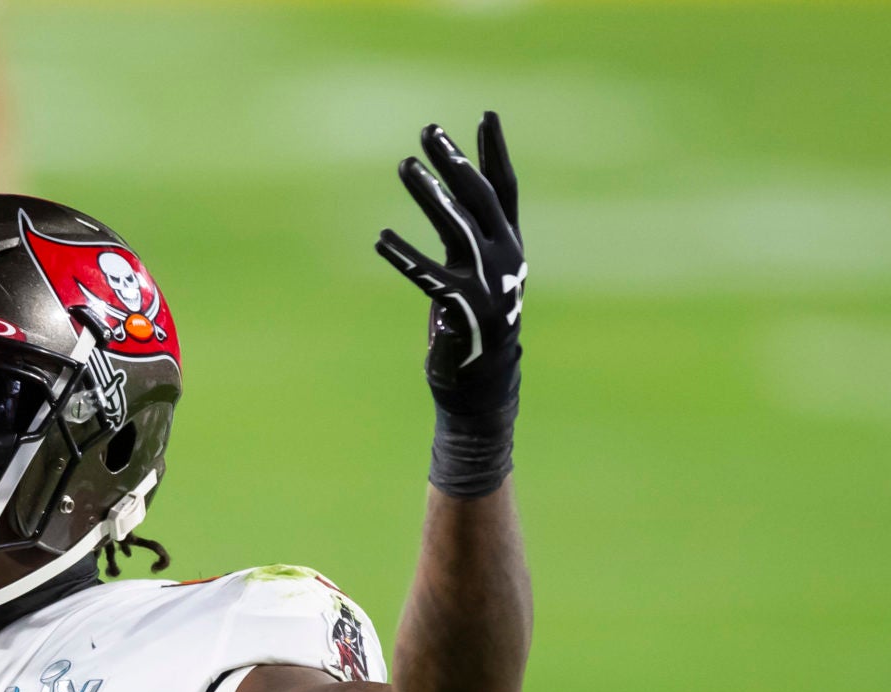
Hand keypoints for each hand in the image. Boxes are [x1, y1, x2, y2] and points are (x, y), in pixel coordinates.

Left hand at [376, 116, 525, 419]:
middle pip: (478, 198)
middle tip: (428, 131)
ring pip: (455, 227)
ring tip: (406, 165)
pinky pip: (427, 275)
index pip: (504, 188)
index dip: (494, 152)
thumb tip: (460, 185)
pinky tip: (381, 238)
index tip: (486, 115)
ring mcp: (484, 282)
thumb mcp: (482, 267)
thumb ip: (475, 229)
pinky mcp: (460, 308)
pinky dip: (404, 256)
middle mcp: (503, 257)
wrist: (482, 376)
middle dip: (454, 162)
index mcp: (509, 243)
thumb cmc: (476, 316)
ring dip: (429, 194)